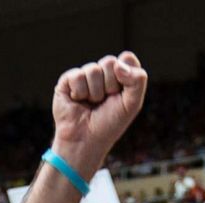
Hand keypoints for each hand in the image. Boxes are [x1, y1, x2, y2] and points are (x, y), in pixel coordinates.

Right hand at [51, 52, 148, 180]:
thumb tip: (119, 63)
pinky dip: (79, 93)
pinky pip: (77, 76)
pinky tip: (78, 101)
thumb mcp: (132, 104)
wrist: (86, 141)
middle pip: (110, 62)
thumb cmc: (110, 124)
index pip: (127, 58)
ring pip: (93, 70)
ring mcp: (84, 76)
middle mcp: (102, 74)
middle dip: (110, 85)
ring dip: (94, 93)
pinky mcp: (67, 81)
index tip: (122, 93)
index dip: (126, 75)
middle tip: (105, 101)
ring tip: (91, 104)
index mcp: (119, 76)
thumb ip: (137, 81)